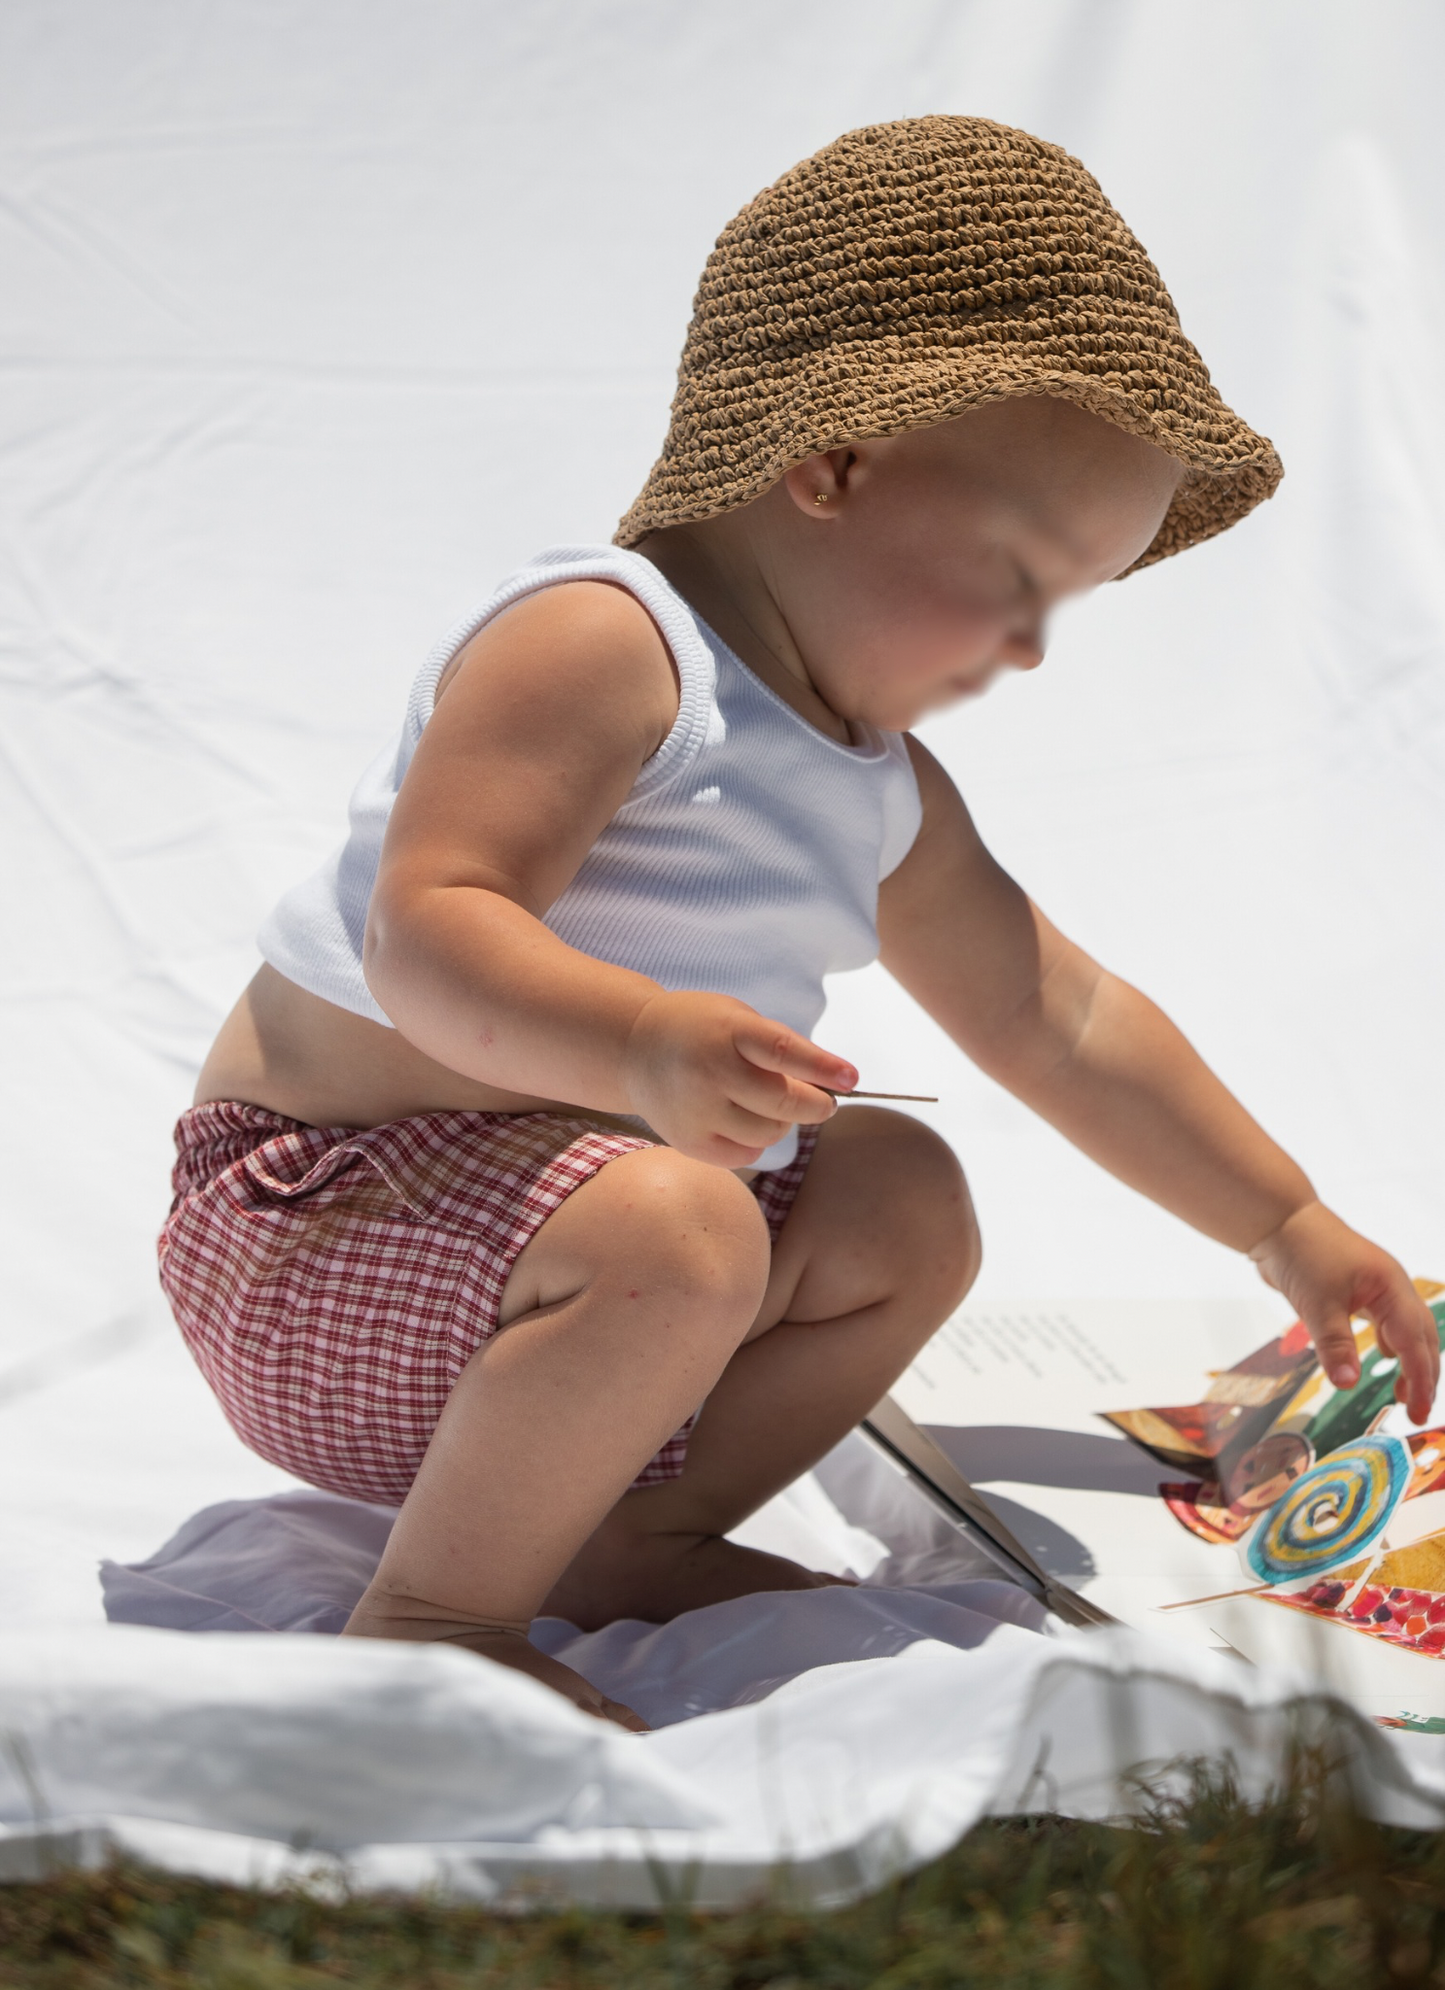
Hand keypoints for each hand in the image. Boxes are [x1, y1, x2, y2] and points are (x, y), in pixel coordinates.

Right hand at [622, 990, 857, 1166]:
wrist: (635, 1048)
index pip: (783, 1052)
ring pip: (769, 1133)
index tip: (852, 1078)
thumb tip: (833, 1083)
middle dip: (815, 1105)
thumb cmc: (702, 1030)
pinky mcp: (688, 1141)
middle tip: (824, 1102)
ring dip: (782, 1122)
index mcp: (726, 1031)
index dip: (823, 1067)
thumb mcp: (739, 1018)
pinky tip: (740, 1119)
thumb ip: (782, 1047)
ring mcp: (695, 1110)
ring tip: (764, 1103)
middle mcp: (708, 1071)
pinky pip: (746, 1155)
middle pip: (782, 1103)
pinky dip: (756, 1141)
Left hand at [1250, 1201, 1439, 1423]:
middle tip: (1415, 1411)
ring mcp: (1377, 1287)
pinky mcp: (1358, 1289)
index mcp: (1392, 1288)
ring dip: (1409, 1361)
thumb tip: (1348, 1384)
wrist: (1277, 1219)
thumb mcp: (1317, 1303)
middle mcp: (1392, 1287)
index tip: (1417, 1412)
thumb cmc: (1302, 1252)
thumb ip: (1335, 1345)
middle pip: (1421, 1336)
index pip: (1415, 1343)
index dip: (1420, 1380)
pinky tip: (1383, 1357)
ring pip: (1406, 1329)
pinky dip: (1391, 1342)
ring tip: (1404, 1393)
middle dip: (1423, 1375)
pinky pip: (1386, 1320)